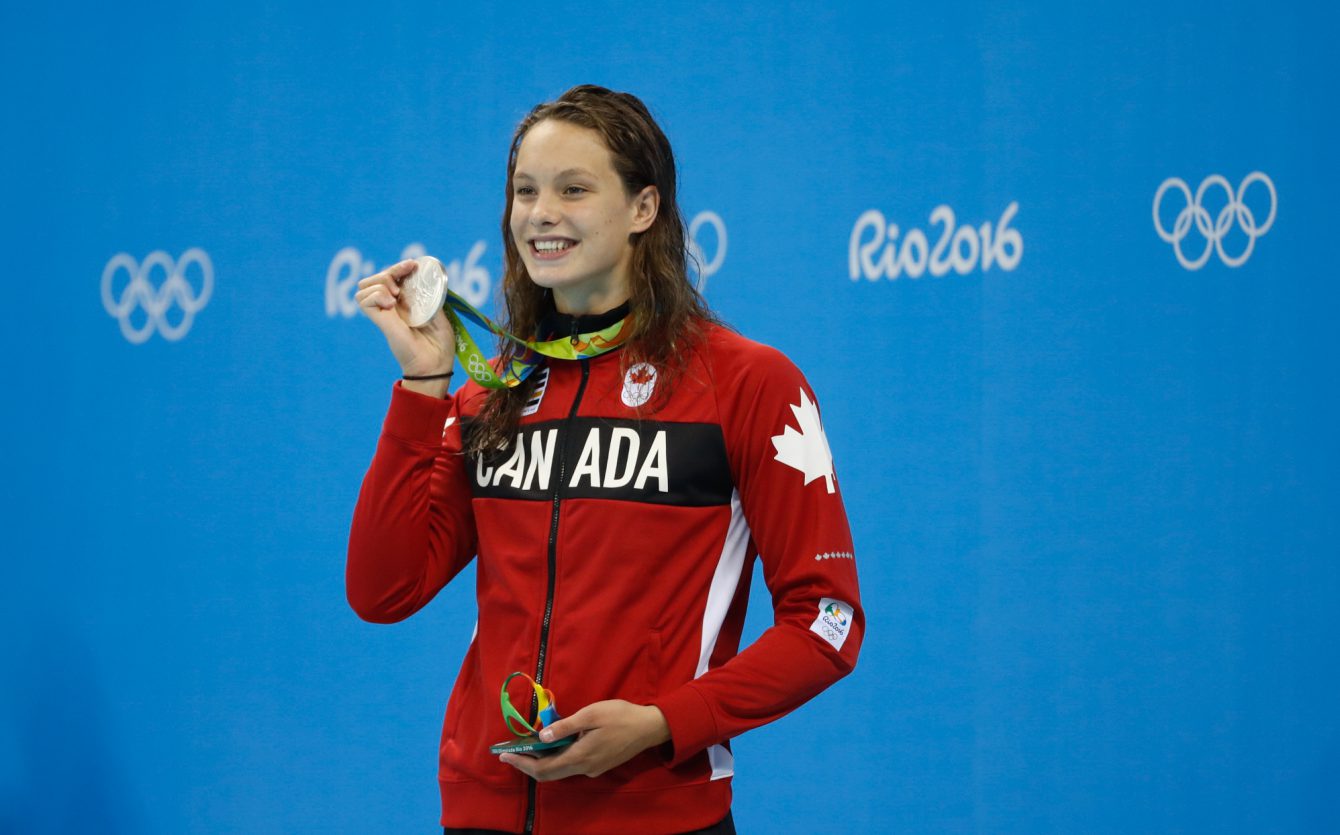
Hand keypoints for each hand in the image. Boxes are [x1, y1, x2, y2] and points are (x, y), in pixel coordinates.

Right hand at [355, 259, 456, 378]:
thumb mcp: (439, 312)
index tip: (413, 264)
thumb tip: (423, 275)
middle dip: (388, 272)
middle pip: (373, 279)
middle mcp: (391, 306)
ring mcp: (384, 313)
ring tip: (396, 296)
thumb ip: (429, 294)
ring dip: (380, 283)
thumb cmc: (440, 343)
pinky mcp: (381, 321)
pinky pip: (364, 300)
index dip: (399, 267)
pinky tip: (391, 304)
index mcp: (404, 302)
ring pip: (364, 287)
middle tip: (402, 283)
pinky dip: (377, 295)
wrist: (435, 363)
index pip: (391, 277)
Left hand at [498, 700, 670, 780]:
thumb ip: (566, 726)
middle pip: (549, 774)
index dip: (522, 764)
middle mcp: (584, 768)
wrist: (650, 727)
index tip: (505, 756)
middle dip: (527, 764)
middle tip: (509, 754)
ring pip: (559, 771)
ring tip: (526, 748)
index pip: (544, 769)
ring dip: (541, 762)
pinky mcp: (598, 765)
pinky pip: (570, 765)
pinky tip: (551, 746)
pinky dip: (555, 759)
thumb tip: (542, 737)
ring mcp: (592, 769)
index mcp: (580, 756)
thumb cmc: (620, 716)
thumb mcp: (591, 714)